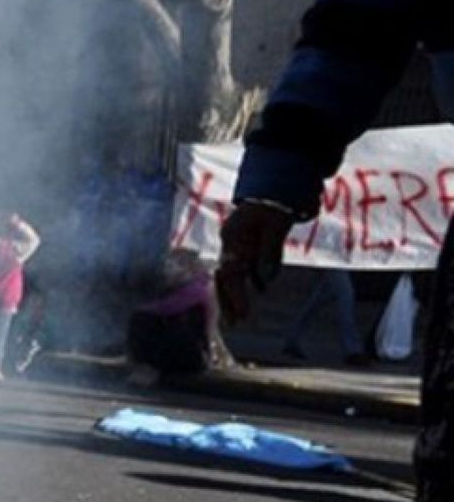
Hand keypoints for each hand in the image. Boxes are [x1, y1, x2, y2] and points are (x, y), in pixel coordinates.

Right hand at [215, 201, 295, 323]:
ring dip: (236, 294)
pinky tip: (258, 290)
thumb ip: (270, 252)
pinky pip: (244, 264)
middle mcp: (231, 242)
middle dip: (229, 301)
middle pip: (225, 277)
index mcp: (233, 238)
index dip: (235, 296)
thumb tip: (265, 280)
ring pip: (232, 273)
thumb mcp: (276, 225)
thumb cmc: (275, 201)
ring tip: (239, 317)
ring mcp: (237, 241)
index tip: (243, 316)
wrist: (277, 176)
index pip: (229, 273)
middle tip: (234, 325)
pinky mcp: (247, 241)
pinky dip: (248, 280)